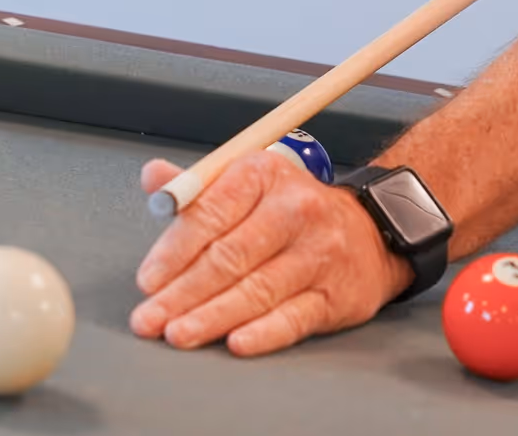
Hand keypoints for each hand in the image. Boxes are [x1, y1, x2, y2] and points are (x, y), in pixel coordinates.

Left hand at [130, 152, 414, 355]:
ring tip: (180, 334)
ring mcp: (320, 253)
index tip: (149, 280)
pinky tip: (237, 342)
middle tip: (150, 319)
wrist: (368, 232)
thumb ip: (198, 188)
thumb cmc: (293, 212)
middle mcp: (297, 209)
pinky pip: (294, 317)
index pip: (211, 213)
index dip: (174, 251)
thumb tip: (154, 178)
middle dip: (183, 293)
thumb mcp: (248, 185)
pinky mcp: (337, 293)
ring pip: (258, 290)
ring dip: (212, 317)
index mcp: (266, 175)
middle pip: (231, 256)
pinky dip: (264, 332)